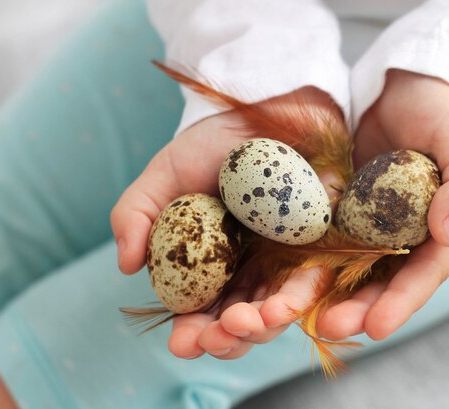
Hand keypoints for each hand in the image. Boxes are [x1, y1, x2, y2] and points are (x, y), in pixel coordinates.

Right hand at [111, 88, 344, 358]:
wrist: (267, 105)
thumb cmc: (214, 143)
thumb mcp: (165, 174)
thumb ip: (136, 213)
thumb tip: (126, 266)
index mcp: (211, 264)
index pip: (200, 311)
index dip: (191, 333)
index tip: (182, 343)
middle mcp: (250, 269)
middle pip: (240, 321)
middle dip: (226, 339)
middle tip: (214, 337)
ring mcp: (286, 260)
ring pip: (275, 311)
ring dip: (261, 328)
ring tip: (247, 324)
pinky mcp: (322, 244)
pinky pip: (314, 280)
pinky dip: (298, 298)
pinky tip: (280, 308)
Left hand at [315, 69, 448, 340]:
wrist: (406, 84)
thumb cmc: (444, 110)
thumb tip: (448, 233)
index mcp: (447, 228)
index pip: (427, 272)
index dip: (403, 302)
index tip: (378, 327)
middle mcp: (411, 235)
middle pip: (387, 281)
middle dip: (361, 309)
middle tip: (331, 328)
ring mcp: (377, 225)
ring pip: (356, 270)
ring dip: (334, 296)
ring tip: (308, 319)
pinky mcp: (348, 211)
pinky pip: (331, 241)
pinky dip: (315, 263)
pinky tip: (292, 280)